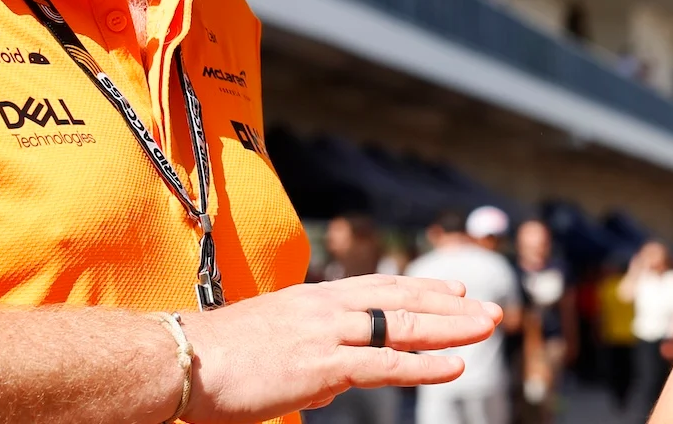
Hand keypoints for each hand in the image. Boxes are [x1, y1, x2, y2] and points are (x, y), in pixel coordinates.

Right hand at [182, 274, 501, 421]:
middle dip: (450, 304)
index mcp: (311, 299)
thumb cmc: (214, 361)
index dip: (420, 288)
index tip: (453, 289)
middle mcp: (325, 308)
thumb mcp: (270, 347)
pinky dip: (423, 364)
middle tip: (490, 307)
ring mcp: (326, 333)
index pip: (378, 287)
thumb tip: (329, 384)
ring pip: (403, 325)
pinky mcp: (323, 365)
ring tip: (488, 325)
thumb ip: (306, 359)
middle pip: (401, 299)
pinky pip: (385, 364)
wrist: (182, 361)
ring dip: (451, 327)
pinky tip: (454, 365)